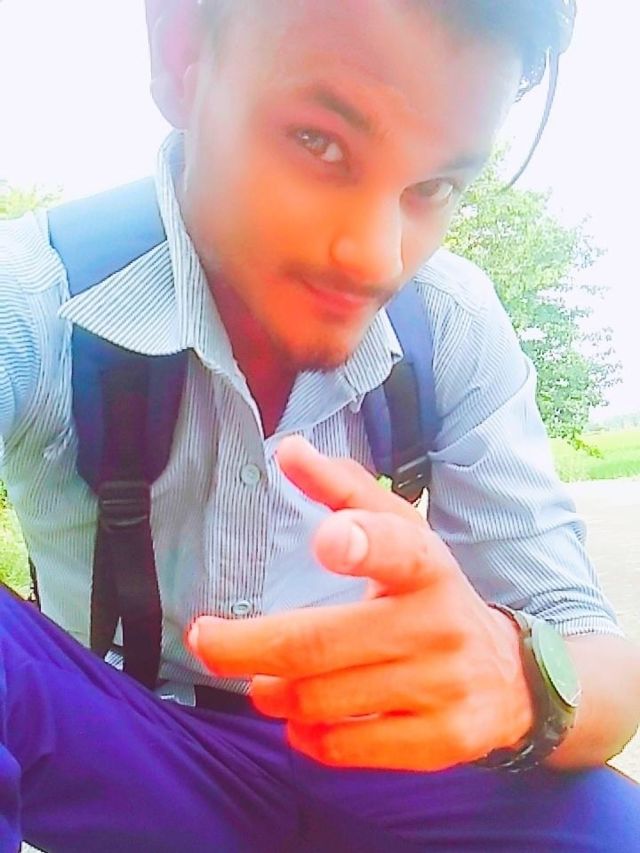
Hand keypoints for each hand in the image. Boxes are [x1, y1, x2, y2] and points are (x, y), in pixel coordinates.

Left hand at [187, 436, 532, 770]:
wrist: (509, 677)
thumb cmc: (430, 594)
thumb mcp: (403, 536)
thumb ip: (344, 491)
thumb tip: (288, 449)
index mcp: (428, 565)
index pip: (398, 548)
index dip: (363, 543)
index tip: (327, 542)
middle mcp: (438, 624)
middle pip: (319, 645)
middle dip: (245, 646)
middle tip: (205, 640)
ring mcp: (442, 688)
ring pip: (320, 700)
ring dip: (273, 694)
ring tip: (265, 684)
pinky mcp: (438, 742)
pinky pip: (344, 749)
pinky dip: (305, 737)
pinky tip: (302, 722)